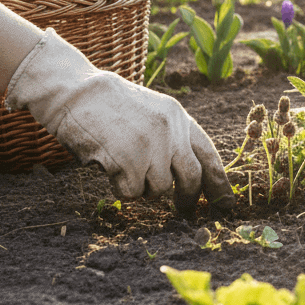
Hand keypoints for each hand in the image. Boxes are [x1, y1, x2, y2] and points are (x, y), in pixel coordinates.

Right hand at [6, 29, 234, 216]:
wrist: (77, 93)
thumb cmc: (110, 107)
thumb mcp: (153, 113)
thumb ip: (172, 137)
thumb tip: (189, 178)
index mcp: (180, 118)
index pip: (209, 155)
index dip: (219, 182)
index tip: (226, 204)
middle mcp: (171, 131)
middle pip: (191, 178)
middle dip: (187, 198)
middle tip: (183, 210)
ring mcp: (152, 146)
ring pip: (158, 189)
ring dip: (141, 186)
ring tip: (123, 164)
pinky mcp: (129, 161)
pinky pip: (131, 193)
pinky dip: (119, 187)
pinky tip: (109, 166)